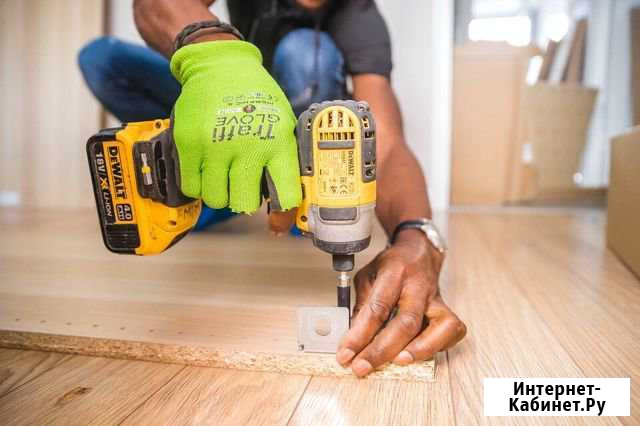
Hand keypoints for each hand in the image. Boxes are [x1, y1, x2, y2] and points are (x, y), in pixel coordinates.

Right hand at [170, 40, 301, 214]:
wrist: (221, 66)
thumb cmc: (257, 99)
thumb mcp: (283, 124)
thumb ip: (284, 161)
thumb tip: (287, 205)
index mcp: (278, 142)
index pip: (285, 194)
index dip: (283, 216)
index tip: (278, 223)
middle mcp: (248, 146)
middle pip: (244, 203)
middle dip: (243, 200)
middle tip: (242, 186)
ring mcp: (216, 146)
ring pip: (216, 199)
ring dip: (220, 193)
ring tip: (223, 174)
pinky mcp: (189, 144)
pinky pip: (192, 187)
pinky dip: (199, 185)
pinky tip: (206, 169)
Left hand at [336, 229, 465, 376]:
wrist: (419, 251)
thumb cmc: (392, 265)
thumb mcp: (368, 275)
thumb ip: (362, 304)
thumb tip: (353, 338)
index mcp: (395, 272)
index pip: (377, 308)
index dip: (360, 335)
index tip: (345, 354)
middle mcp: (418, 286)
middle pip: (406, 322)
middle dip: (382, 350)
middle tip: (362, 367)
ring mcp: (436, 298)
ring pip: (438, 327)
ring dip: (418, 350)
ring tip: (396, 363)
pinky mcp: (446, 309)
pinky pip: (452, 331)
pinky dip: (437, 346)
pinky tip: (418, 353)